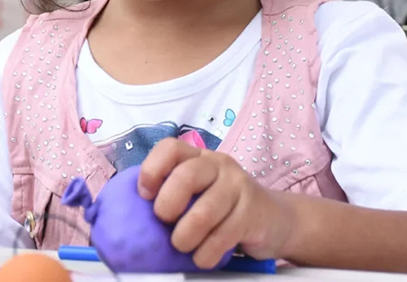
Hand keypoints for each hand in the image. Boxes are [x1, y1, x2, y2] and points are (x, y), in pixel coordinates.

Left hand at [138, 138, 293, 268]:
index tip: (145, 195)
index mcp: (198, 157)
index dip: (152, 170)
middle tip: (164, 222)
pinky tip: (202, 257)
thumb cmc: (224, 207)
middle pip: (185, 176)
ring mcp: (238, 186)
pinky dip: (206, 253)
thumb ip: (173, 191)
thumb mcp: (199, 191)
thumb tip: (131, 211)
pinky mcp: (252, 213)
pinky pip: (222, 236)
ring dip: (185, 237)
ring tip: (182, 245)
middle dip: (167, 205)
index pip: (169, 148)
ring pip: (203, 212)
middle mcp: (219, 165)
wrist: (275, 219)